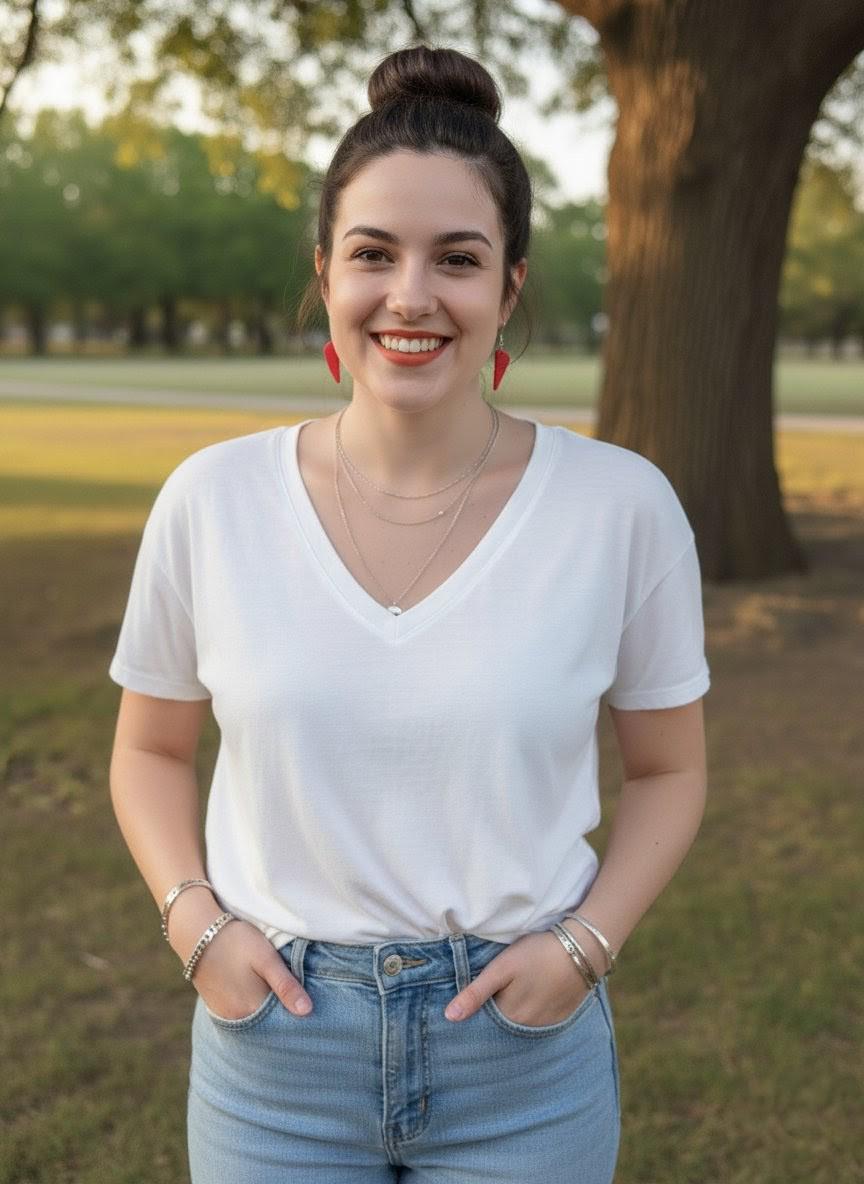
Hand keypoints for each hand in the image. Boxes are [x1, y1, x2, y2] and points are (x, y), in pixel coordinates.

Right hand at [169, 896, 312, 1018]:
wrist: (196, 931)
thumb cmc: (235, 941)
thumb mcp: (266, 958)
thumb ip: (286, 985)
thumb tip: (307, 1011)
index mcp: (252, 1008)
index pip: (282, 1021)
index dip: (295, 1011)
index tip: (307, 1002)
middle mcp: (236, 1018)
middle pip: (267, 1022)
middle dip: (282, 1013)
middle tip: (294, 994)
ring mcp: (224, 1013)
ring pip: (254, 1018)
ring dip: (267, 1009)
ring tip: (277, 992)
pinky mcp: (216, 1006)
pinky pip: (241, 1013)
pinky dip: (252, 1007)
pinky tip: (258, 992)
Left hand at [444, 930, 591, 1024]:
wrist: (581, 949)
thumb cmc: (536, 954)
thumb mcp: (501, 968)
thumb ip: (476, 993)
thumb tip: (449, 1017)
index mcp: (510, 1017)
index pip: (485, 1022)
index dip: (477, 1009)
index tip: (474, 997)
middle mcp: (528, 1028)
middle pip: (503, 1024)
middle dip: (494, 1013)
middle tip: (497, 989)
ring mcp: (547, 1023)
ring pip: (522, 1023)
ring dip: (515, 1013)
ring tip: (516, 990)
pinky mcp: (562, 1015)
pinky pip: (540, 1020)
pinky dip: (533, 1011)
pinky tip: (534, 994)